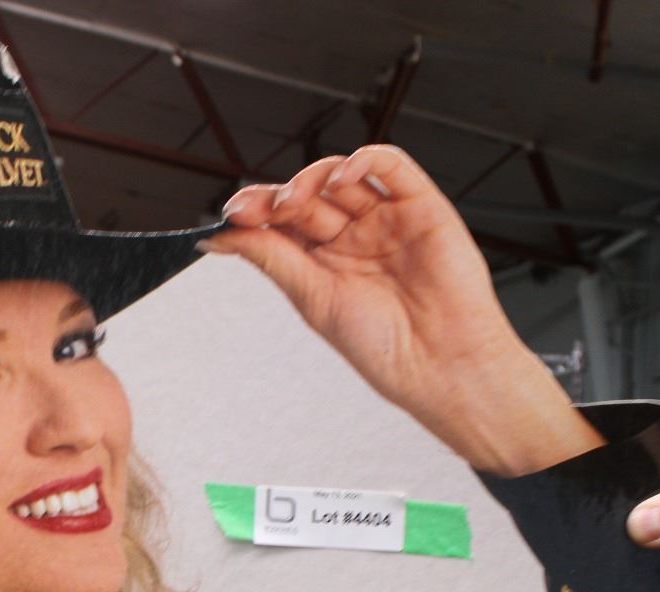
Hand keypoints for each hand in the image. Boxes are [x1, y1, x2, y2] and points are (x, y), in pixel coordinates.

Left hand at [204, 145, 600, 475]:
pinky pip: (390, 166)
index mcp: (324, 262)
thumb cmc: (383, 346)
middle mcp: (354, 237)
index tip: (231, 215)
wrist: (440, 362)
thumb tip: (219, 237)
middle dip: (279, 197)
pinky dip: (363, 160)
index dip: (256, 212)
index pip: (283, 222)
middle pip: (308, 196)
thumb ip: (271, 258)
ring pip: (342, 176)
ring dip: (312, 178)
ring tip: (296, 200)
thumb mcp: (312, 299)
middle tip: (259, 209)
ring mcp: (386, 218)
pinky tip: (341, 175)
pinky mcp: (420, 205)